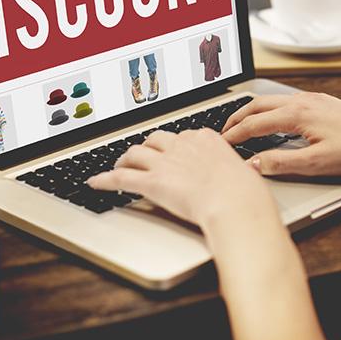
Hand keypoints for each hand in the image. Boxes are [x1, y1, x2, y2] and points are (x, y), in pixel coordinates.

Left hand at [87, 129, 277, 229]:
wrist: (235, 203)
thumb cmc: (245, 193)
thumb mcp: (245, 173)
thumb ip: (235, 171)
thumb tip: (243, 176)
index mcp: (205, 139)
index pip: (183, 136)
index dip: (174, 146)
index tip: (172, 152)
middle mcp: (182, 145)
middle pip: (156, 139)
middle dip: (148, 147)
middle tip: (144, 157)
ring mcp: (165, 162)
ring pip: (135, 153)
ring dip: (125, 160)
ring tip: (119, 166)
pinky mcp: (151, 182)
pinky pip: (121, 177)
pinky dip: (104, 180)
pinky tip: (95, 183)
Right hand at [222, 92, 340, 175]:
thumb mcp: (317, 164)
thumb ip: (281, 163)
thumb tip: (253, 163)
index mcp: (297, 114)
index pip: (254, 124)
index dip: (234, 136)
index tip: (221, 145)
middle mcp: (302, 101)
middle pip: (257, 105)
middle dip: (236, 118)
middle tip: (222, 132)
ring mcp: (312, 99)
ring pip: (271, 100)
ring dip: (252, 112)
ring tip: (241, 124)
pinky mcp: (322, 102)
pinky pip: (285, 101)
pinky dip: (269, 109)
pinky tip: (273, 120)